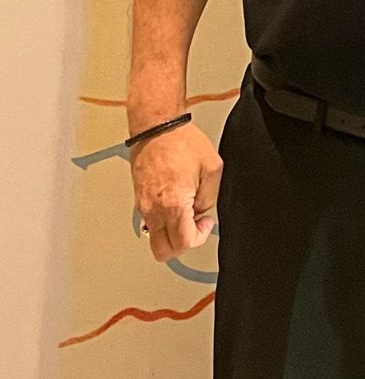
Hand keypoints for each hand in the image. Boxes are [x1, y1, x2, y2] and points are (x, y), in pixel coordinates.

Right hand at [131, 122, 221, 261]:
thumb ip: (210, 196)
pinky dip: (163, 222)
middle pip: (163, 251)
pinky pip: (149, 223)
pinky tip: (174, 202)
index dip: (200, 237)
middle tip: (194, 223)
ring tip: (185, 210)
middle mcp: (154, 210)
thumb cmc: (182, 142)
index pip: (183, 243)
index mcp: (173, 204)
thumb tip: (200, 211)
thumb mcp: (212, 167)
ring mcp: (143, 206)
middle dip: (182, 244)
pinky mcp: (139, 199)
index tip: (206, 222)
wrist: (157, 127)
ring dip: (171, 233)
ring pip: (154, 239)